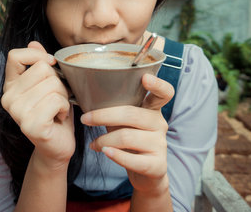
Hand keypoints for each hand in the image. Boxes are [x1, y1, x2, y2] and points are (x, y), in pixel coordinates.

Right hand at [2, 41, 74, 167]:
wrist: (57, 146)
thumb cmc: (54, 112)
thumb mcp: (48, 84)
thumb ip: (39, 64)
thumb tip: (33, 43)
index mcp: (10, 86)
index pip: (15, 56)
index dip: (37, 56)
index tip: (51, 67)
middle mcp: (8, 98)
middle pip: (42, 69)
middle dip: (59, 82)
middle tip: (57, 99)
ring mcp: (17, 113)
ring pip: (53, 84)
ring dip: (64, 96)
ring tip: (57, 109)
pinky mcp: (31, 126)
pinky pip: (56, 101)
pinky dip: (64, 107)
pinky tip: (58, 118)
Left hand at [80, 73, 173, 194]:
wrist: (146, 173)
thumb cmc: (130, 141)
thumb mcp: (125, 121)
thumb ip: (115, 108)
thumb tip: (86, 93)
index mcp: (153, 109)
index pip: (164, 93)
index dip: (158, 84)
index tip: (145, 77)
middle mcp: (159, 124)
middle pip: (131, 114)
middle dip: (103, 116)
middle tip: (85, 119)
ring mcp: (160, 144)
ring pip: (127, 137)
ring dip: (104, 140)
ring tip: (94, 144)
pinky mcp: (157, 165)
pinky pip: (133, 160)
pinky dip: (116, 156)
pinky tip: (105, 152)